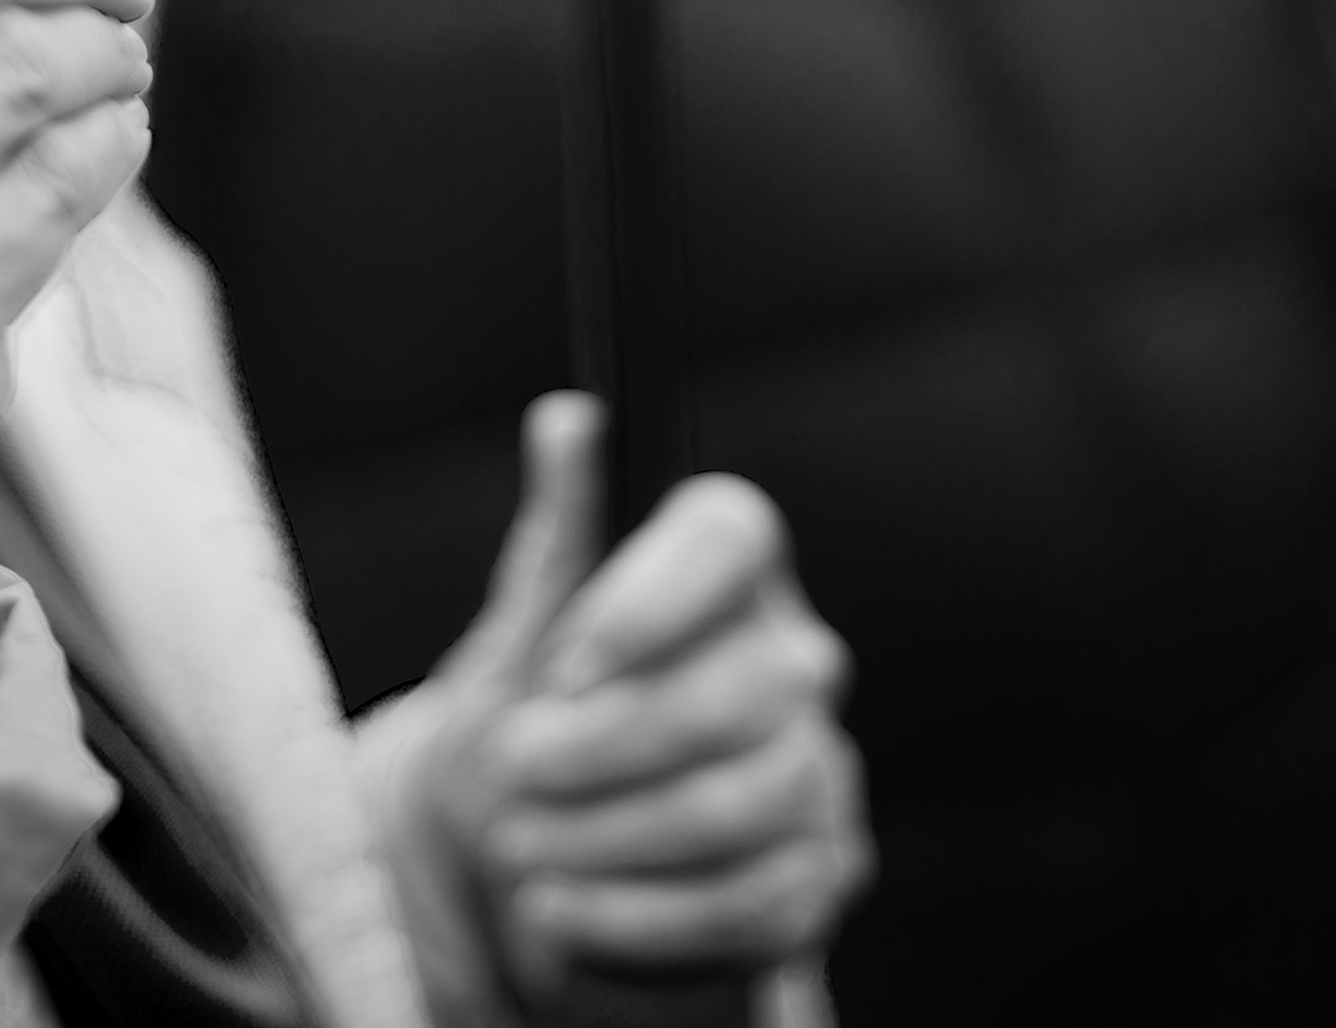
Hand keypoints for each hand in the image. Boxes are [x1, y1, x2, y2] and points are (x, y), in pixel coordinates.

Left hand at [371, 398, 869, 1018]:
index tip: (567, 664)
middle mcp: (793, 660)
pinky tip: (560, 913)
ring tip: (522, 849)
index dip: (653, 598)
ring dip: (613, 836)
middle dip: (609, 743)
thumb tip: (569, 418)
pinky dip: (639, 917)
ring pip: (746, 802)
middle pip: (740, 688)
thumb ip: (560, 534)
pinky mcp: (817, 876)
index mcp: (725, 574)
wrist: (541, 869)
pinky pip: (751, 902)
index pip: (730, 534)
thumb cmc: (541, 728)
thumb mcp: (526, 635)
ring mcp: (818, 773)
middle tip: (517, 768)